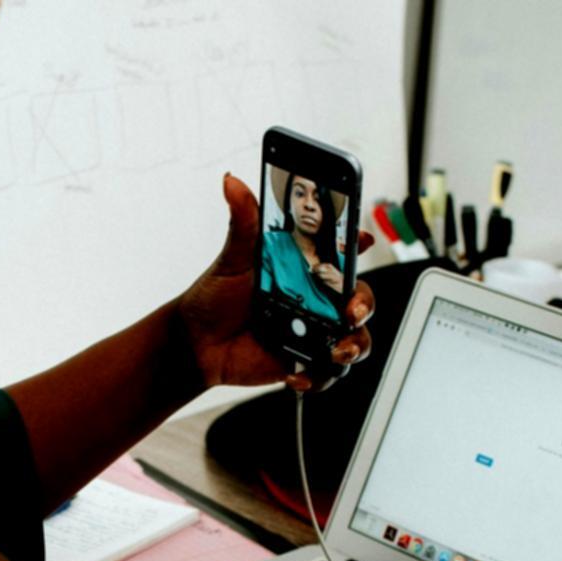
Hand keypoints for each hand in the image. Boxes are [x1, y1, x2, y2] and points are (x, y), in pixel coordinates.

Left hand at [177, 174, 374, 392]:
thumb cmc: (215, 297)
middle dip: (364, 303)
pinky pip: (327, 372)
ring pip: (355, 339)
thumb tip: (232, 183)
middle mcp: (316, 299)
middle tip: (350, 310)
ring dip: (353, 346)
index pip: (342, 253)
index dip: (357, 243)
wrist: (196, 344)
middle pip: (360, 298)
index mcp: (305, 268)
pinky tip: (296, 375)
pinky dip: (318, 376)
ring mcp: (314, 332)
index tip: (361, 239)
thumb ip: (242, 223)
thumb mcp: (231, 259)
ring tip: (335, 352)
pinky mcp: (305, 360)